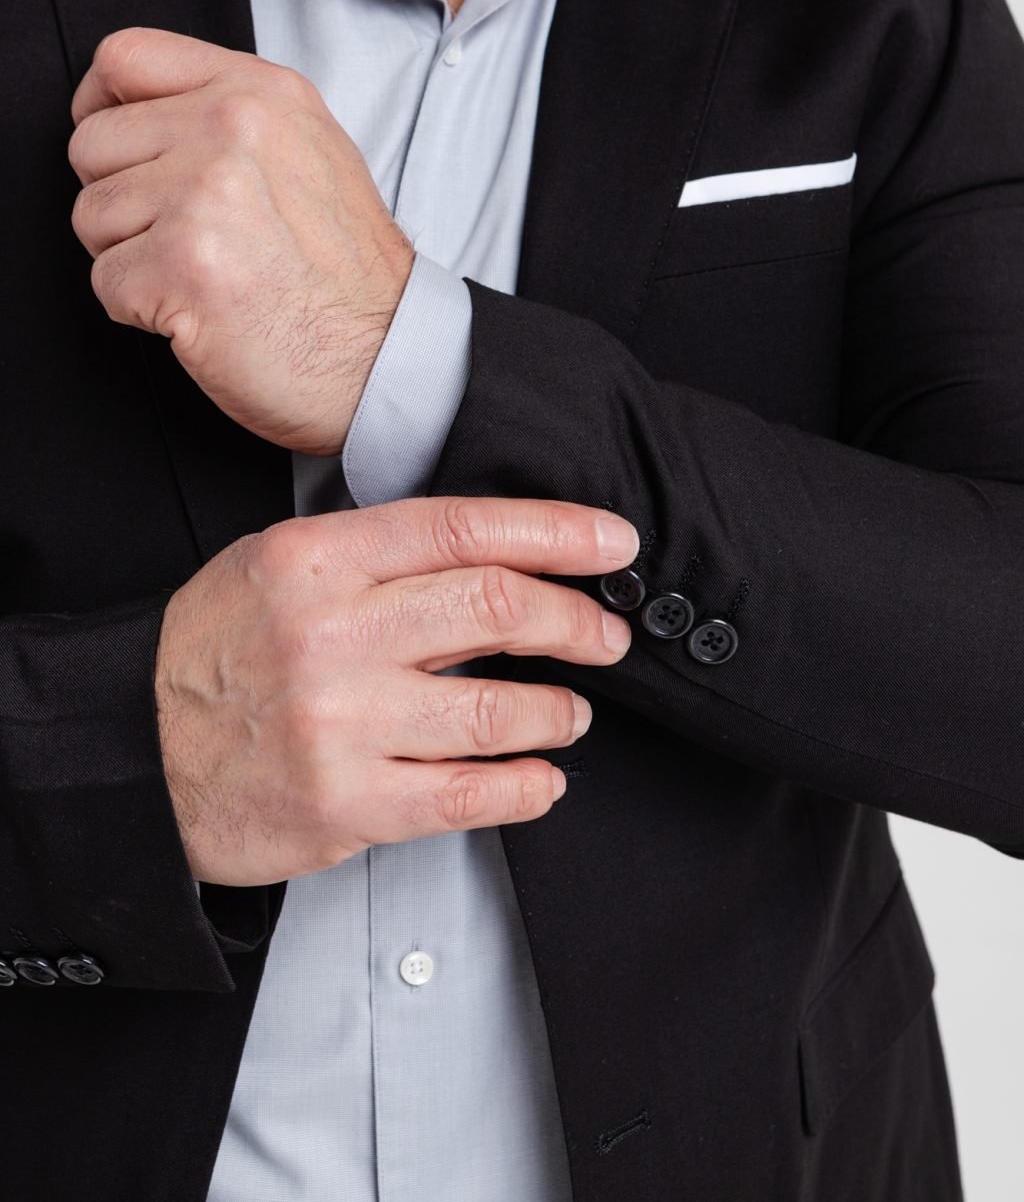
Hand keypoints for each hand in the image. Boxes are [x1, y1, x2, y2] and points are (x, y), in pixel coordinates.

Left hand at [68, 27, 413, 455]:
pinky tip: (199, 310)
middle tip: (186, 236)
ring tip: (202, 274)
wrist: (385, 354)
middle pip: (92, 143)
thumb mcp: (309, 150)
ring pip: (90, 214)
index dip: (101, 108)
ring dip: (131, 257)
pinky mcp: (181, 265)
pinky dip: (140, 309)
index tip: (122, 150)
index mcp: (259, 92)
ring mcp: (203, 195)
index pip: (123, 58)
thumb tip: (136, 112)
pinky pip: (104, 280)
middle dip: (121, 199)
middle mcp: (229, 128)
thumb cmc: (345, 273)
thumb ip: (228, 114)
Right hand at [154, 496, 639, 885]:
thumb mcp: (277, 565)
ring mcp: (340, 726)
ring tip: (570, 711)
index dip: (556, 533)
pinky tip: (543, 780)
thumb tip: (493, 554)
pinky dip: (523, 788)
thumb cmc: (214, 652)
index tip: (611, 543)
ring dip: (557, 711)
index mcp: (316, 561)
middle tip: (605, 634)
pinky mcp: (344, 806)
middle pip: (495, 608)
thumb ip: (376, 555)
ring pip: (496, 711)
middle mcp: (331, 636)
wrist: (132, 753)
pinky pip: (465, 798)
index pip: (464, 529)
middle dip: (575, 621)